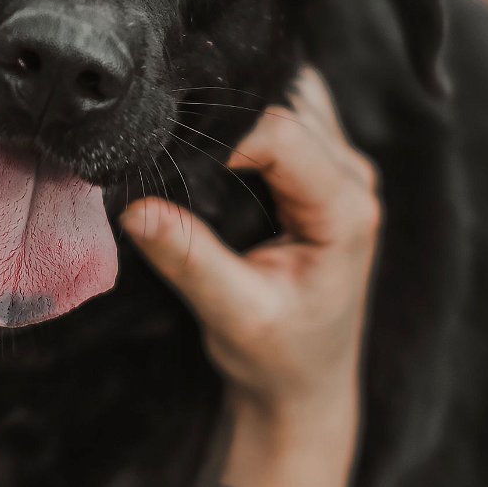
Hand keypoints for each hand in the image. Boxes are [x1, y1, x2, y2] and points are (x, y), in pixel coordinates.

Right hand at [119, 68, 379, 425]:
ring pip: (291, 99)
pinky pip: (290, 117)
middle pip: (288, 105)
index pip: (282, 135)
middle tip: (168, 126)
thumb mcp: (232, 314)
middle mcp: (354, 179)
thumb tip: (134, 208)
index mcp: (345, 210)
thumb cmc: (278, 358)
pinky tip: (210, 134)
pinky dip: (250, 116)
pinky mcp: (323, 172)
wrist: (304, 387)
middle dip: (230, 109)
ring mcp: (344, 171)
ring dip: (241, 107)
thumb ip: (189, 257)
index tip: (170, 149)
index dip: (222, 132)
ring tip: (186, 128)